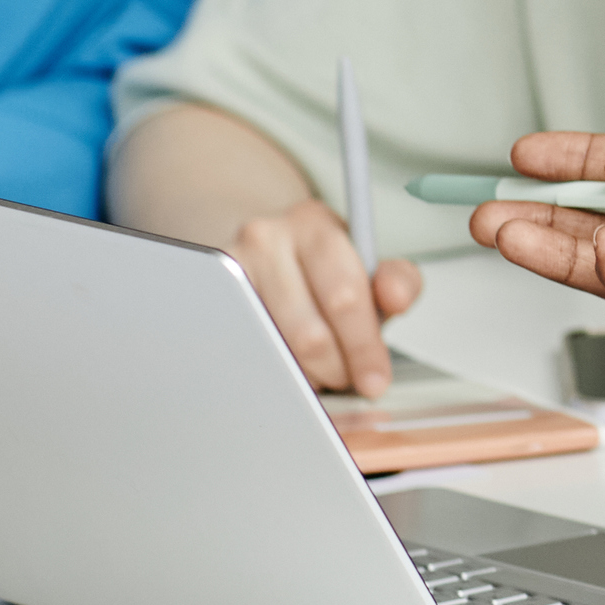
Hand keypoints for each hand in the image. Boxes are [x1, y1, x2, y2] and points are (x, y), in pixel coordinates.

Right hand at [222, 203, 424, 395]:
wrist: (261, 249)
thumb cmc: (319, 267)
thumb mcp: (365, 264)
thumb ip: (398, 281)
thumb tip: (397, 298)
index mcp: (314, 224)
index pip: (345, 294)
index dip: (364, 346)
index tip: (376, 379)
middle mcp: (266, 238)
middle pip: (308, 332)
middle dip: (337, 368)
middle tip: (348, 379)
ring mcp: (229, 269)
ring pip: (274, 350)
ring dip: (305, 374)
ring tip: (319, 369)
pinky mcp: (206, 298)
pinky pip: (244, 353)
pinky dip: (272, 370)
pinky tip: (287, 366)